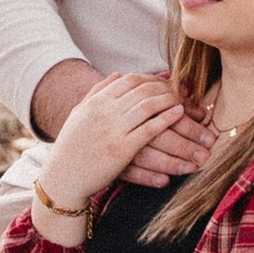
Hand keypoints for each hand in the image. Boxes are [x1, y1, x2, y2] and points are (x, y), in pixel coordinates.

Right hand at [31, 57, 216, 192]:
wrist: (62, 178)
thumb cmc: (71, 148)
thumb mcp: (80, 114)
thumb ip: (98, 91)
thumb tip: (118, 74)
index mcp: (96, 101)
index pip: (132, 81)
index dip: (154, 81)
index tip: (171, 86)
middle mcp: (105, 110)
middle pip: (145, 92)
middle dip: (171, 93)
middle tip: (189, 98)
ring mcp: (113, 128)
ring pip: (151, 108)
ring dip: (174, 106)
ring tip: (191, 111)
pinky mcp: (121, 149)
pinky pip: (149, 130)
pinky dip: (166, 120)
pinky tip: (178, 116)